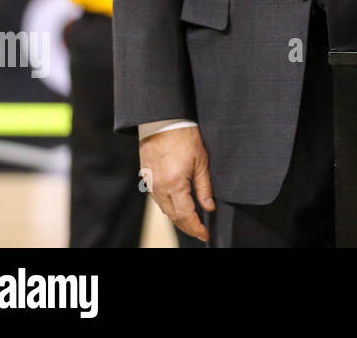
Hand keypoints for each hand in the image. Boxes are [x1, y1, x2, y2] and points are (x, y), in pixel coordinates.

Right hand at [139, 125, 214, 240]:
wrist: (162, 121)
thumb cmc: (185, 137)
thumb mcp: (201, 161)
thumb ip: (204, 187)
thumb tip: (209, 207)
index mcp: (175, 184)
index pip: (186, 215)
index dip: (196, 227)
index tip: (205, 234)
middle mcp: (160, 188)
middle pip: (173, 217)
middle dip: (187, 227)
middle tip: (200, 232)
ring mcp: (151, 184)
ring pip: (164, 210)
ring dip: (178, 219)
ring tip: (192, 223)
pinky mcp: (147, 178)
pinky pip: (158, 200)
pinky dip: (169, 207)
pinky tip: (178, 207)